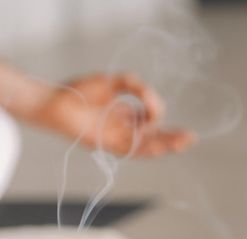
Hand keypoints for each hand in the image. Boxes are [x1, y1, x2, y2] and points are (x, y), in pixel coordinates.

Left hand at [37, 74, 195, 156]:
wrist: (55, 102)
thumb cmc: (80, 91)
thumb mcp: (114, 81)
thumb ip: (136, 86)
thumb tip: (152, 101)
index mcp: (125, 115)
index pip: (150, 122)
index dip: (158, 114)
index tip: (150, 101)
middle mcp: (122, 129)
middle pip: (152, 138)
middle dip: (171, 138)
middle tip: (190, 138)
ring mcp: (115, 138)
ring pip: (144, 146)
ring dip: (163, 145)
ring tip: (182, 144)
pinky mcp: (105, 144)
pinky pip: (129, 149)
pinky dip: (144, 147)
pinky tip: (158, 147)